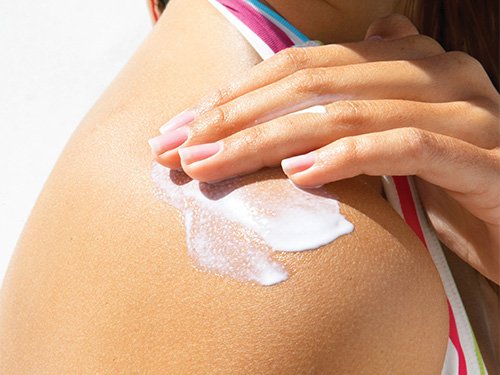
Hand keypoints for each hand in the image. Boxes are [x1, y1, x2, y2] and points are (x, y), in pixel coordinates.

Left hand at [149, 15, 499, 281]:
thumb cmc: (445, 192)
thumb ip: (348, 114)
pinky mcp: (484, 161)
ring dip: (267, 140)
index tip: (180, 129)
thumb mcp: (385, 148)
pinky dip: (347, 157)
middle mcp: (436, 75)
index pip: (301, 67)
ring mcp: (464, 114)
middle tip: (177, 148)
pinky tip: (298, 176)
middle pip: (312, 85)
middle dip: (234, 118)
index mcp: (407, 64)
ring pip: (346, 112)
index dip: (234, 95)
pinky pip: (405, 148)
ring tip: (211, 165)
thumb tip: (307, 96)